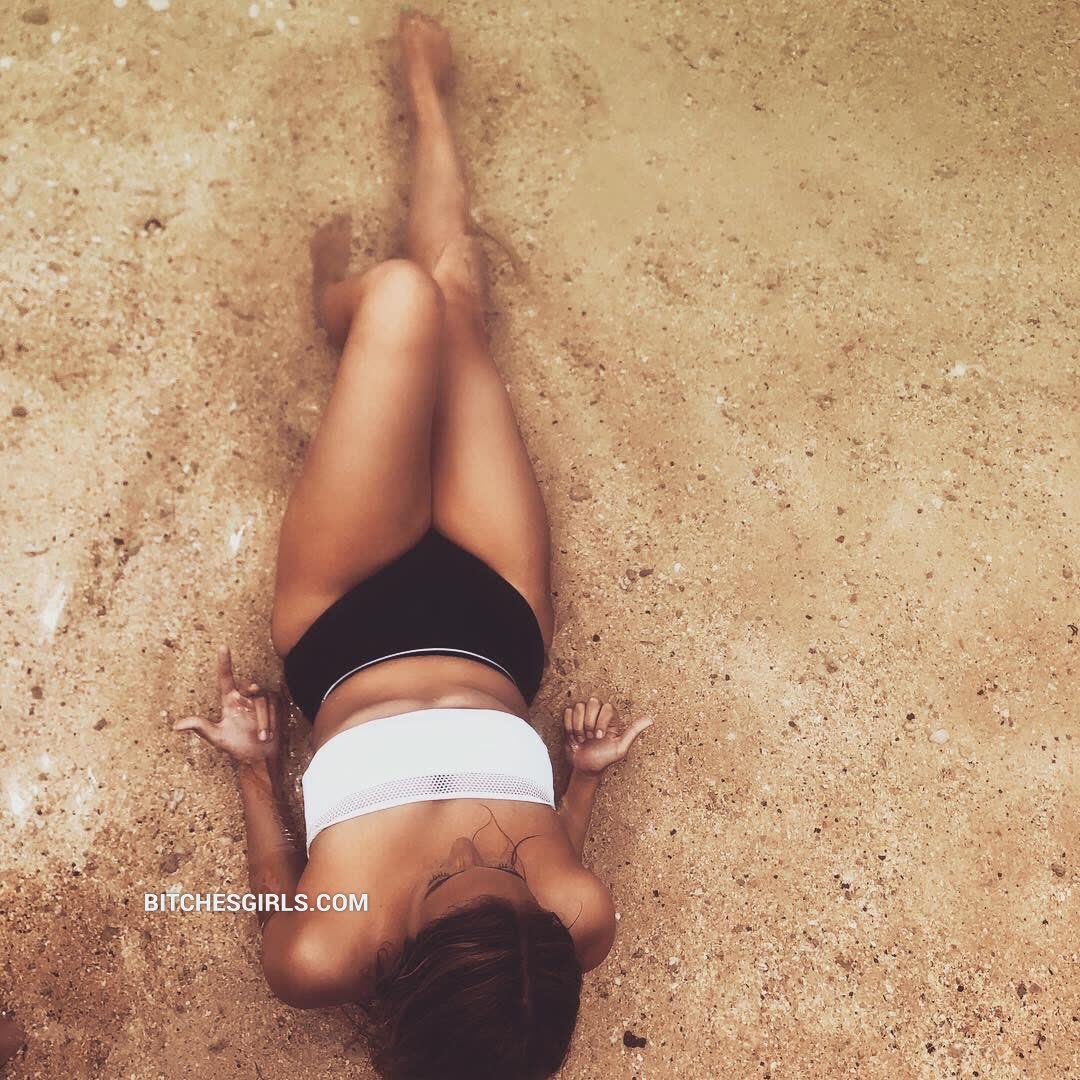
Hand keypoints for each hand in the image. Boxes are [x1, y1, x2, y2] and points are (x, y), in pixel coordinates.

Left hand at [172, 645, 284, 765]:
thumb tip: (175, 726)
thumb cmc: (238, 746)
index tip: (222, 646)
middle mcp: (245, 697)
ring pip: (264, 699)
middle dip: (254, 698)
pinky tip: (270, 733)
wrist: (260, 758)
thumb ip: (200, 727)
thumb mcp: (217, 737)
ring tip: (263, 736)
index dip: (225, 662)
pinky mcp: (276, 705)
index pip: (226, 677)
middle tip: (254, 706)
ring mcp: (262, 701)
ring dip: (264, 719)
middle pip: (251, 687)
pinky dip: (272, 719)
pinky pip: (276, 704)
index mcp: (230, 700)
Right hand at [562, 697, 653, 776]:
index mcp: (611, 718)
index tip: (599, 737)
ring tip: (582, 739)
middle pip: (592, 702)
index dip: (601, 721)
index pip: (606, 707)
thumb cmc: (605, 758)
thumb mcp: (621, 748)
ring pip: (578, 706)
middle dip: (589, 722)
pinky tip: (574, 738)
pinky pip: (568, 712)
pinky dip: (569, 726)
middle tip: (591, 738)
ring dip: (578, 726)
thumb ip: (634, 732)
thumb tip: (650, 719)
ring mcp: (584, 715)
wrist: (586, 768)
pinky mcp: (571, 719)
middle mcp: (598, 713)